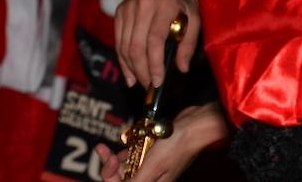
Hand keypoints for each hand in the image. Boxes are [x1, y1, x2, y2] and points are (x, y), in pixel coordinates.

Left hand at [97, 102, 228, 181]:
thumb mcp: (151, 167)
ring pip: (127, 167)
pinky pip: (136, 156)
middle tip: (105, 150)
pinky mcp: (154, 155)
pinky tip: (129, 141)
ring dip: (119, 156)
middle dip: (111, 165)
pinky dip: (130, 149)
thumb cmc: (178, 146)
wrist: (196, 125)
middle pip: (121, 178)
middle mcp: (150, 179)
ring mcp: (152, 167)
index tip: (109, 159)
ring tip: (117, 145)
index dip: (110, 175)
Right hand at [114, 0, 200, 87]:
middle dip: (142, 70)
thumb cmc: (182, 0)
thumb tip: (182, 69)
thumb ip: (189, 43)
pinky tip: (129, 72)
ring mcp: (129, 7)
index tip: (158, 81)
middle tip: (149, 86)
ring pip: (125, 46)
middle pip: (137, 46)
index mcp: (165, 5)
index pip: (155, 41)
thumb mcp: (194, 17)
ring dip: (131, 68)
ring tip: (140, 82)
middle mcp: (144, 5)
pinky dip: (123, 59)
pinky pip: (119, 40)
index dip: (155, 64)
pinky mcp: (120, 11)